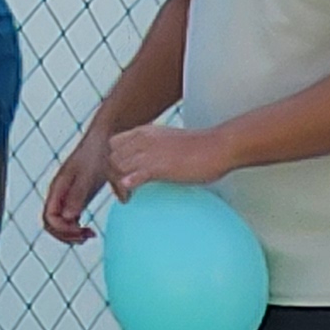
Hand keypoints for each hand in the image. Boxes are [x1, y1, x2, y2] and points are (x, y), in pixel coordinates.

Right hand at [40, 121, 116, 243]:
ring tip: (89, 235)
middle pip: (51, 225)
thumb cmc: (96, 153)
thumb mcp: (88, 175)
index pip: (50, 218)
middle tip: (86, 236)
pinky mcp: (76, 197)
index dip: (63, 230)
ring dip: (72, 235)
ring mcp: (67, 196)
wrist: (105, 139)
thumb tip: (69, 216)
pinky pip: (70, 220)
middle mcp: (59, 194)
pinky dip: (77, 229)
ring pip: (60, 225)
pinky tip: (90, 230)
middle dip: (66, 235)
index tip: (82, 231)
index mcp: (57, 188)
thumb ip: (77, 195)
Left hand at [104, 122, 235, 193]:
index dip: (114, 160)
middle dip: (112, 174)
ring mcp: (148, 152)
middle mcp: (142, 139)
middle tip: (123, 192)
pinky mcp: (156, 166)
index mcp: (146, 132)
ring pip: (115, 166)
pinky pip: (129, 177)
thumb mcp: (173, 144)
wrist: (219, 146)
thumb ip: (159, 151)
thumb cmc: (204, 148)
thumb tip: (156, 166)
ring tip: (127, 198)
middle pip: (110, 156)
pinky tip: (131, 197)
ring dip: (117, 184)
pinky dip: (126, 188)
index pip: (114, 143)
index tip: (122, 176)